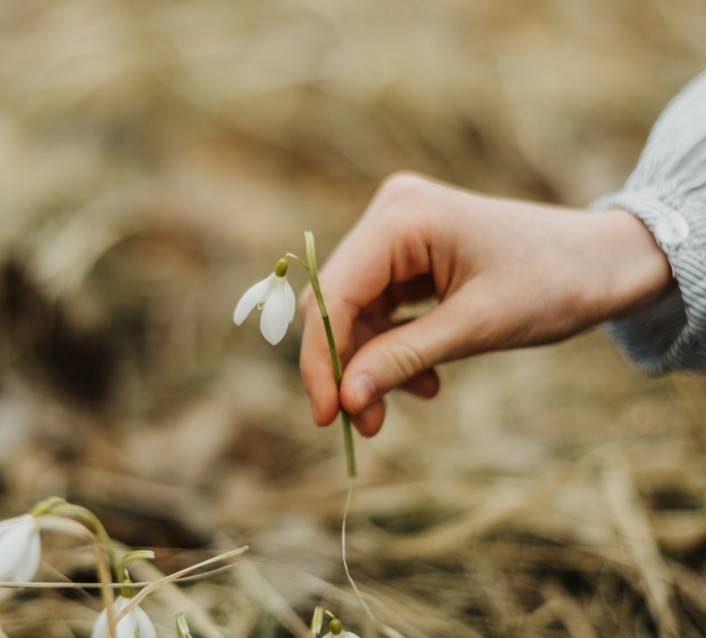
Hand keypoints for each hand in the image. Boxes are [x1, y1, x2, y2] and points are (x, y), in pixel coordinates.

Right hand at [299, 172, 672, 436]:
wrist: (606, 262)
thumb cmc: (554, 283)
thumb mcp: (476, 327)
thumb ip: (403, 359)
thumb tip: (345, 401)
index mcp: (402, 217)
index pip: (333, 293)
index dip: (323, 358)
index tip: (326, 416)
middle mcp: (391, 214)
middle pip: (337, 301)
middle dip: (347, 365)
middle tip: (362, 423)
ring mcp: (400, 232)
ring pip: (356, 310)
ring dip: (371, 363)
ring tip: (398, 407)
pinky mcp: (411, 254)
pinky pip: (382, 307)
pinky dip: (393, 347)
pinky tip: (422, 379)